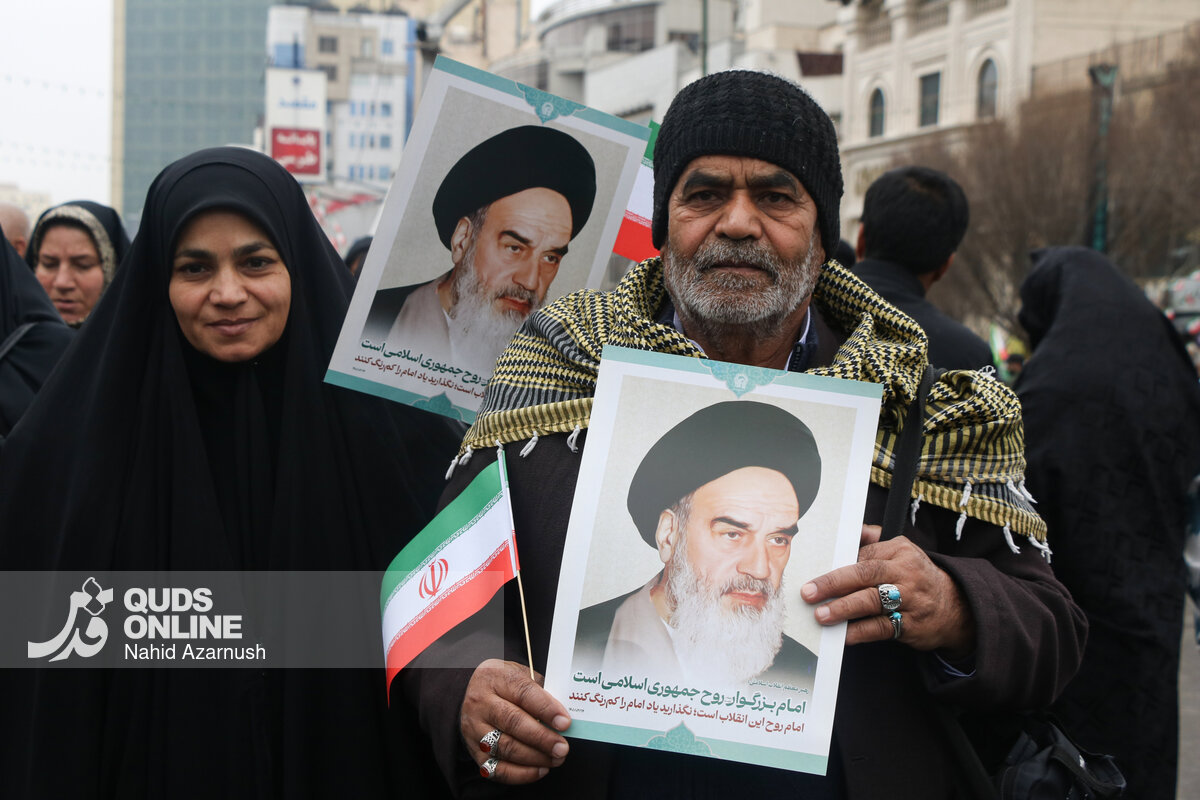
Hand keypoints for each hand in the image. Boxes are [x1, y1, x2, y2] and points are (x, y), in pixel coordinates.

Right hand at [459, 659, 571, 783]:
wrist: (474, 692)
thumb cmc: (505, 684)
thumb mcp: (521, 674)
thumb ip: (541, 692)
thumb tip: (563, 717)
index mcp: (495, 678)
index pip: (523, 693)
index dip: (546, 709)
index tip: (565, 723)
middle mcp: (481, 703)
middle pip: (513, 722)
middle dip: (542, 738)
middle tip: (562, 747)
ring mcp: (474, 729)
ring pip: (505, 747)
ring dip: (535, 757)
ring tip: (556, 759)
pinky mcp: (474, 751)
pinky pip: (496, 769)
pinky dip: (521, 773)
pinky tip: (540, 770)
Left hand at [800, 525, 974, 657]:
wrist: (954, 607)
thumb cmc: (916, 576)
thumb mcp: (901, 552)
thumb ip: (873, 541)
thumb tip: (848, 531)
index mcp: (900, 550)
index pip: (864, 555)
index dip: (837, 564)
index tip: (812, 571)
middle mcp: (906, 573)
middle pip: (866, 574)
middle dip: (834, 583)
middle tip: (809, 592)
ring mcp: (910, 600)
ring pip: (872, 601)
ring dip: (843, 609)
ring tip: (821, 615)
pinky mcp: (911, 625)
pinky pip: (881, 628)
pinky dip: (860, 632)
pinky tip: (843, 635)